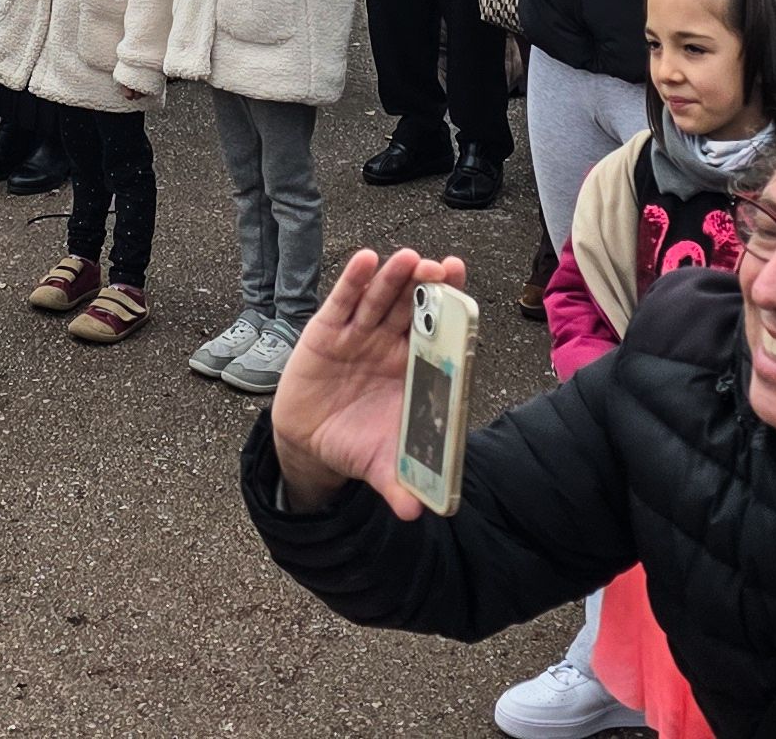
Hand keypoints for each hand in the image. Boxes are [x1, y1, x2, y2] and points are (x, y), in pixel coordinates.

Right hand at [270, 247, 469, 517]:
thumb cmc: (356, 443)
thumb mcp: (379, 465)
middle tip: (441, 267)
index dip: (451, 308)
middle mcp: (389, 344)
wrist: (310, 442)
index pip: (438, 332)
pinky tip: (366, 261)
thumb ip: (399, 483)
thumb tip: (416, 515)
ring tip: (408, 260)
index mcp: (413, 368)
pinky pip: (343, 302)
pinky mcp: (327, 332)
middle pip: (412, 306)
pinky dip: (353, 281)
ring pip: (381, 299)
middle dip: (427, 285)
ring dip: (394, 278)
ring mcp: (358, 334)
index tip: (465, 287)